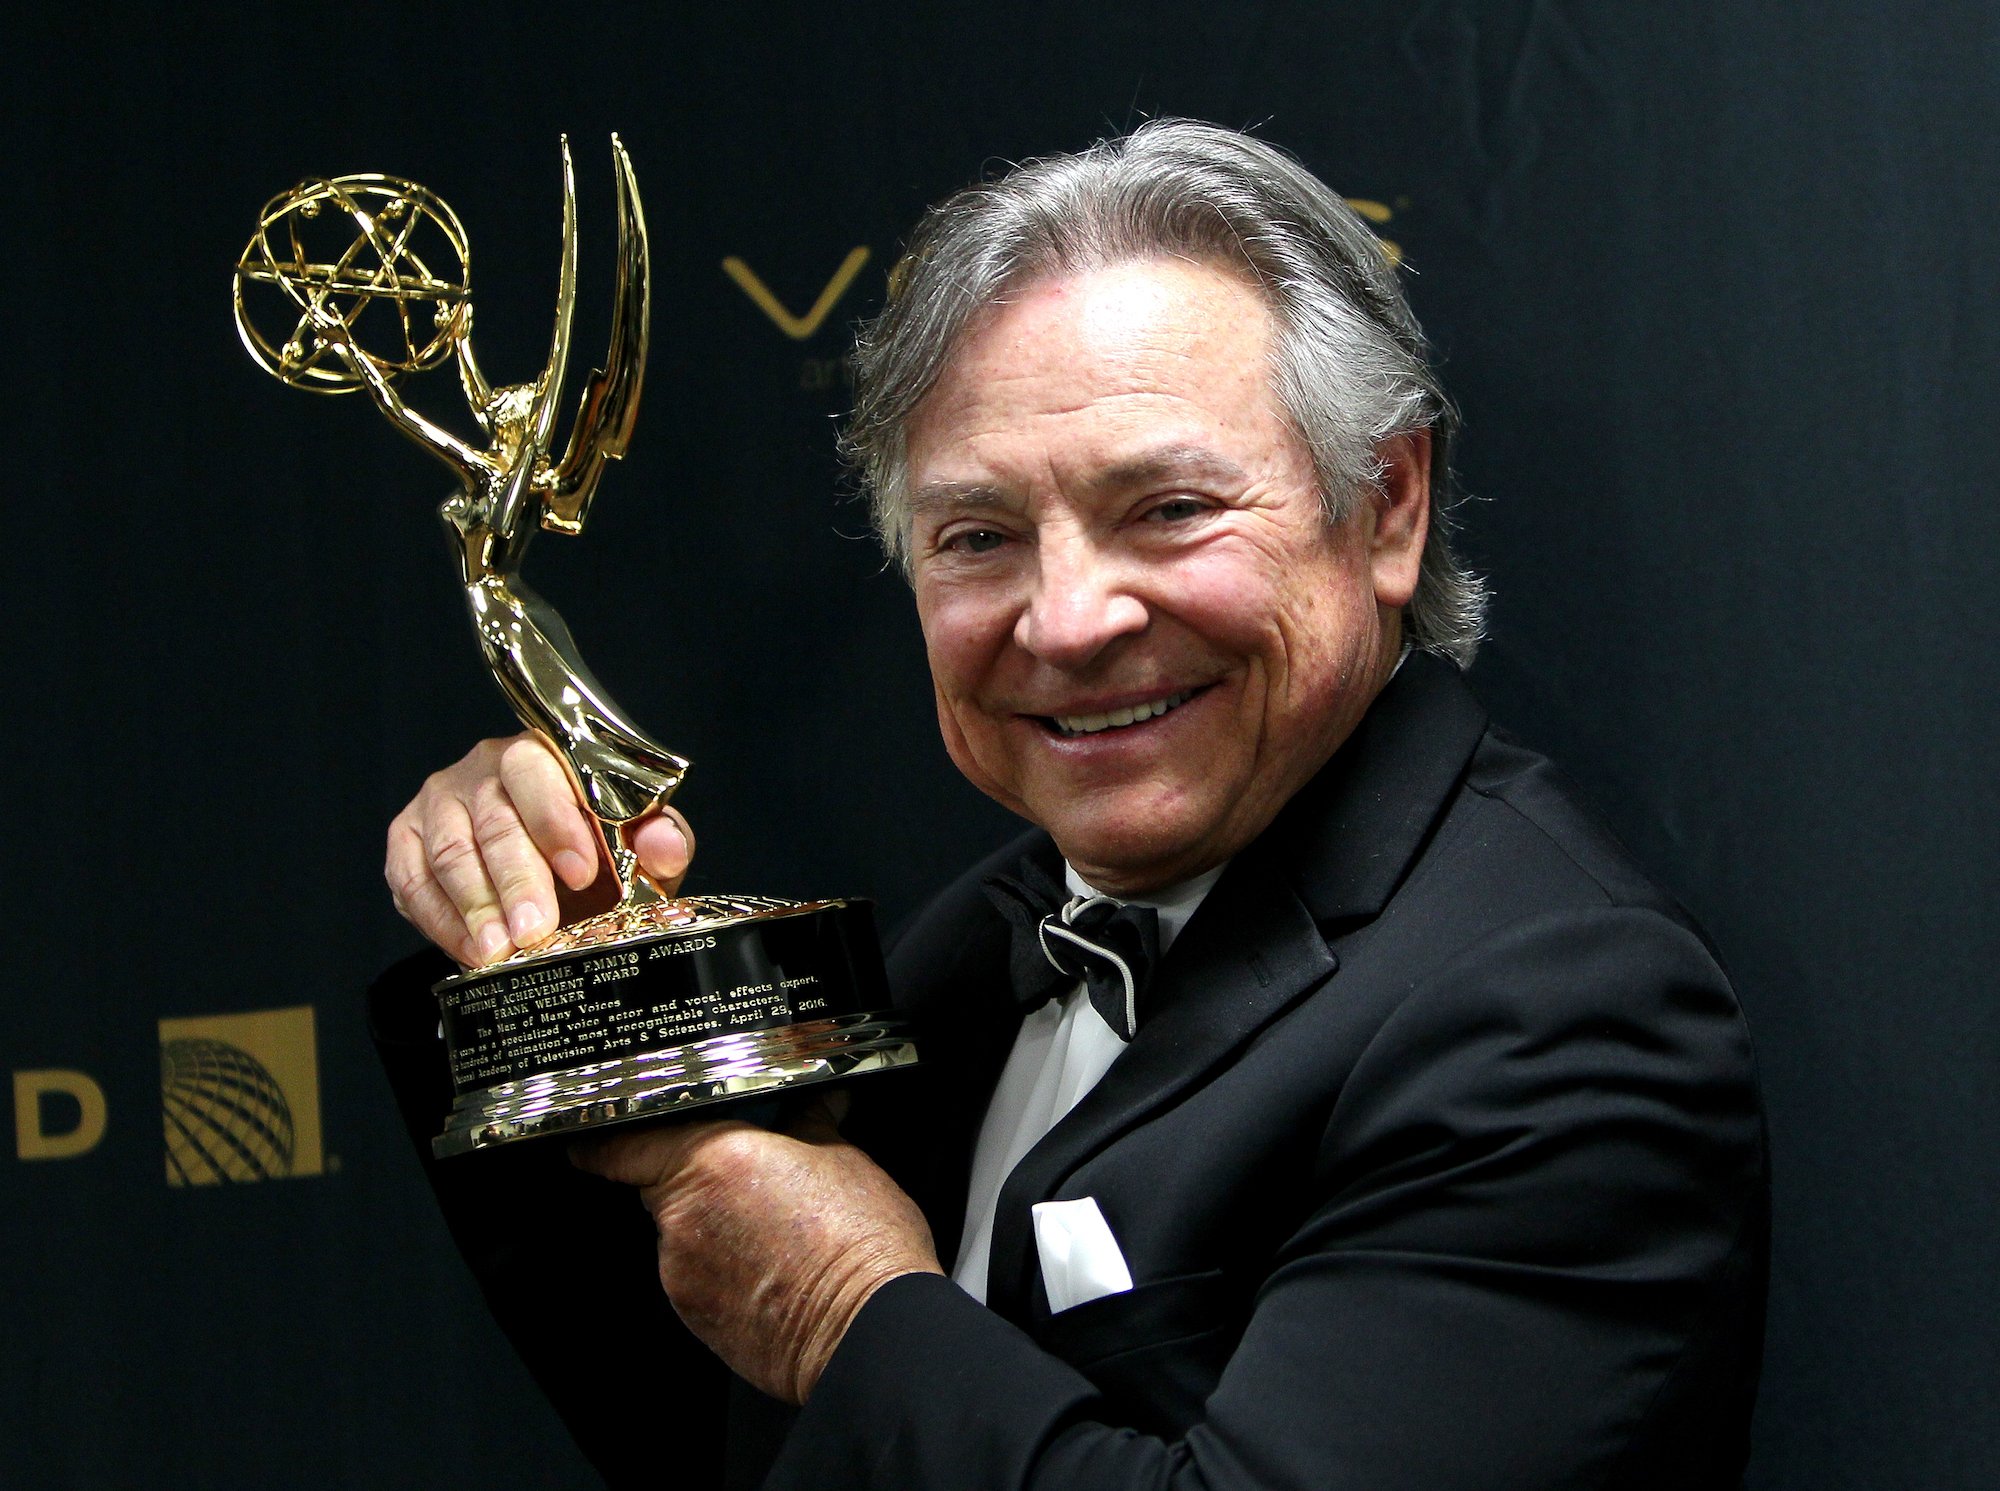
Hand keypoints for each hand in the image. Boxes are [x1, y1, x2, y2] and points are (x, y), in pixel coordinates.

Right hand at [385, 732, 693, 965]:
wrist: (544, 864)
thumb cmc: (592, 848)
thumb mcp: (633, 843)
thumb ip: (657, 840)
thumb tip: (664, 846)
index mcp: (543, 754)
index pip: (538, 772)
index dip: (556, 822)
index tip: (581, 873)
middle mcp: (484, 769)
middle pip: (494, 821)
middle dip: (516, 880)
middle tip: (535, 928)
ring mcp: (440, 803)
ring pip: (451, 853)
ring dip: (476, 907)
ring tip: (500, 950)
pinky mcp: (406, 840)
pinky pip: (413, 881)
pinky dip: (441, 921)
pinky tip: (470, 950)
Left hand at [571, 1097, 942, 1404]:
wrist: (866, 1331)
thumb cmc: (857, 1245)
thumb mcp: (842, 1158)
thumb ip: (808, 1123)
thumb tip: (815, 1103)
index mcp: (710, 1159)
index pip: (620, 1144)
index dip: (609, 1137)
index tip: (609, 1135)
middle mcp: (683, 1216)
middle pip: (659, 1186)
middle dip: (695, 1181)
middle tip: (748, 1179)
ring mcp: (683, 1273)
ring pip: (681, 1234)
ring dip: (713, 1229)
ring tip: (775, 1233)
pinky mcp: (696, 1317)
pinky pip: (696, 1279)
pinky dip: (723, 1272)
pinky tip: (772, 1271)